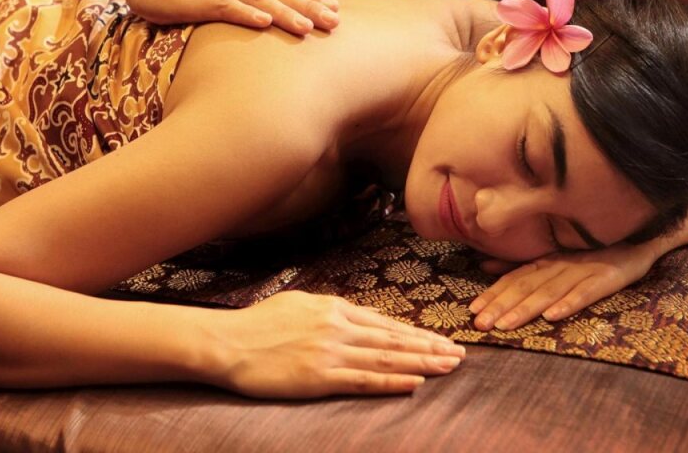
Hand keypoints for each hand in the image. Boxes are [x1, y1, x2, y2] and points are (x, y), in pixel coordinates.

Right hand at [212, 291, 465, 398]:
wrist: (228, 342)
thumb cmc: (259, 324)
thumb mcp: (300, 303)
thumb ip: (332, 310)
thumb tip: (359, 316)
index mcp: (334, 308)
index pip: (385, 323)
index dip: (416, 333)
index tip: (440, 339)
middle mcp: (338, 326)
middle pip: (393, 339)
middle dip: (429, 346)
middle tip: (459, 354)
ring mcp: (330, 351)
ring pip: (386, 357)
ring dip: (421, 362)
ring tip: (448, 366)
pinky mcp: (319, 377)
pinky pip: (363, 380)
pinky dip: (391, 381)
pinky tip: (413, 383)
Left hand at [468, 242, 659, 330]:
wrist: (641, 236)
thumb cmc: (594, 251)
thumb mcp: (556, 256)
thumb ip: (522, 264)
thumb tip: (484, 266)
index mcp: (547, 260)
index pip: (514, 279)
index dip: (493, 294)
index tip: (472, 310)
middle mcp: (561, 264)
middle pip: (526, 287)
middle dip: (501, 306)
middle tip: (481, 324)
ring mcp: (584, 270)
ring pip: (550, 291)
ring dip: (526, 309)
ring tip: (506, 325)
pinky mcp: (609, 277)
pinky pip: (587, 292)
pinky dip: (569, 302)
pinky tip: (554, 315)